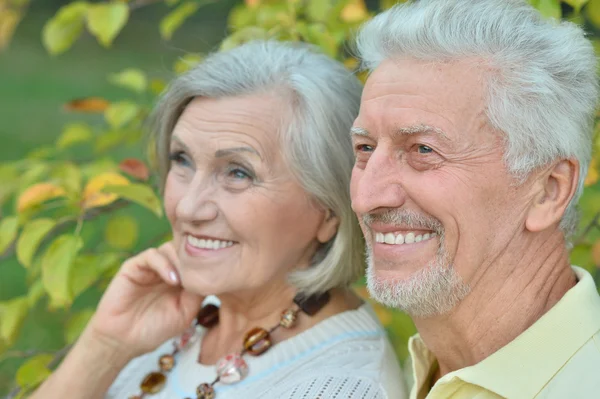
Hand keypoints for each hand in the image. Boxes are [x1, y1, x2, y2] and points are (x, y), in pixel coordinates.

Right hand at [83, 241, 203, 357]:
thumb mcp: (186, 312)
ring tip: (186, 280)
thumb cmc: (156, 329)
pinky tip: (173, 280)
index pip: (197, 258)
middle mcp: (167, 268)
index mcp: (182, 277)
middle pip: (185, 248)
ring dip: (182, 261)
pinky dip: (165, 264)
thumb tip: (212, 275)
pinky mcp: (134, 266)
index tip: (219, 273)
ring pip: (170, 248)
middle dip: (195, 259)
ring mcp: (151, 266)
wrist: (124, 341)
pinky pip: (152, 255)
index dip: (208, 262)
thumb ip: (198, 293)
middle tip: (202, 273)